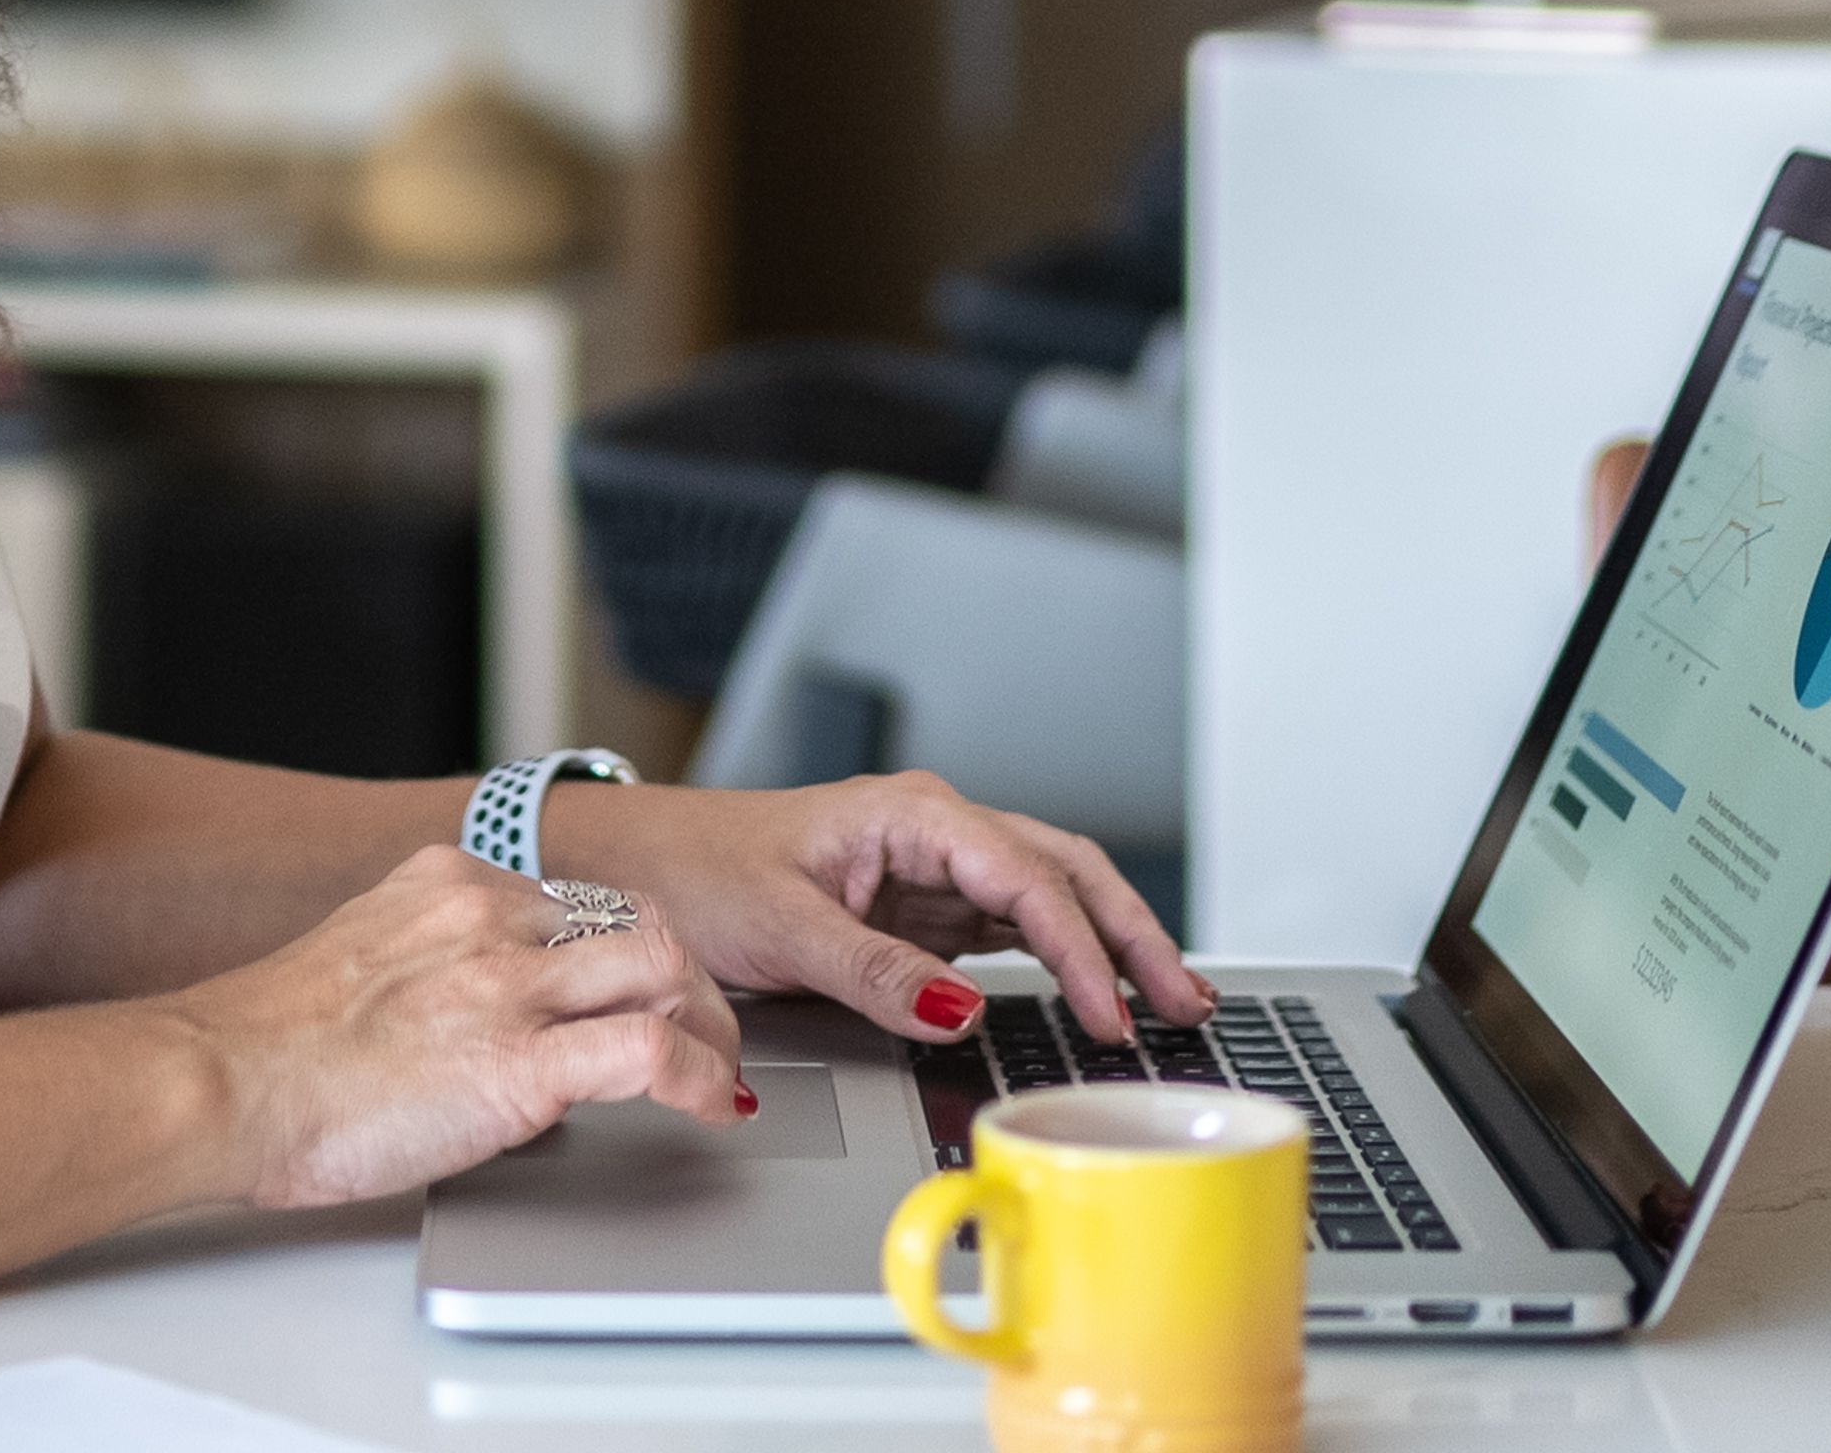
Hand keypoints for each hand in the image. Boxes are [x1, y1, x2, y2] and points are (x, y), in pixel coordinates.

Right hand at [170, 844, 748, 1208]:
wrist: (221, 1084)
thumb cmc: (266, 1053)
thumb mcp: (362, 966)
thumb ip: (436, 970)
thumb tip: (492, 1026)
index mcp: (445, 884)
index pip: (580, 899)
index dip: (630, 950)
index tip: (646, 988)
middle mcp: (486, 917)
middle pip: (641, 923)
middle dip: (689, 982)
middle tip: (705, 1032)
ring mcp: (506, 984)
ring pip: (663, 969)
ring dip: (710, 1026)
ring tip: (717, 1071)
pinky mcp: (519, 1060)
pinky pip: (650, 1052)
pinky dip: (698, 1076)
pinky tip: (707, 1104)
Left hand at [554, 773, 1211, 1048]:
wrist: (642, 865)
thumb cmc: (699, 872)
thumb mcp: (781, 927)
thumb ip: (875, 972)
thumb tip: (962, 1010)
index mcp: (913, 815)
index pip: (1027, 880)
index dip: (1080, 950)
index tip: (1109, 1013)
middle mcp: (937, 833)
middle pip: (1066, 873)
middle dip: (1133, 935)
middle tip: (1188, 1001)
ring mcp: (936, 870)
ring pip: (1052, 898)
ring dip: (1111, 946)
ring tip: (1170, 1002)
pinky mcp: (925, 909)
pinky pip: (1014, 929)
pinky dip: (1065, 960)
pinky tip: (1098, 995)